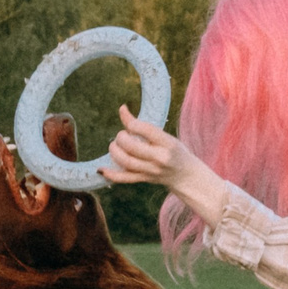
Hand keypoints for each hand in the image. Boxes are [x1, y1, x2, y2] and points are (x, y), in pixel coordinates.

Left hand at [103, 106, 230, 227]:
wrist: (186, 175)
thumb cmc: (175, 151)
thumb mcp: (164, 136)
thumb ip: (142, 126)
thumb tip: (122, 109)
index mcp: (167, 143)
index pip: (145, 129)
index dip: (131, 123)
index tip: (130, 123)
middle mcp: (160, 158)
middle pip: (131, 146)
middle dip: (121, 138)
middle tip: (123, 136)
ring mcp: (151, 170)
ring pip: (126, 161)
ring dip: (115, 151)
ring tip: (115, 146)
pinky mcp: (144, 179)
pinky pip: (124, 178)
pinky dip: (111, 174)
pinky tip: (101, 169)